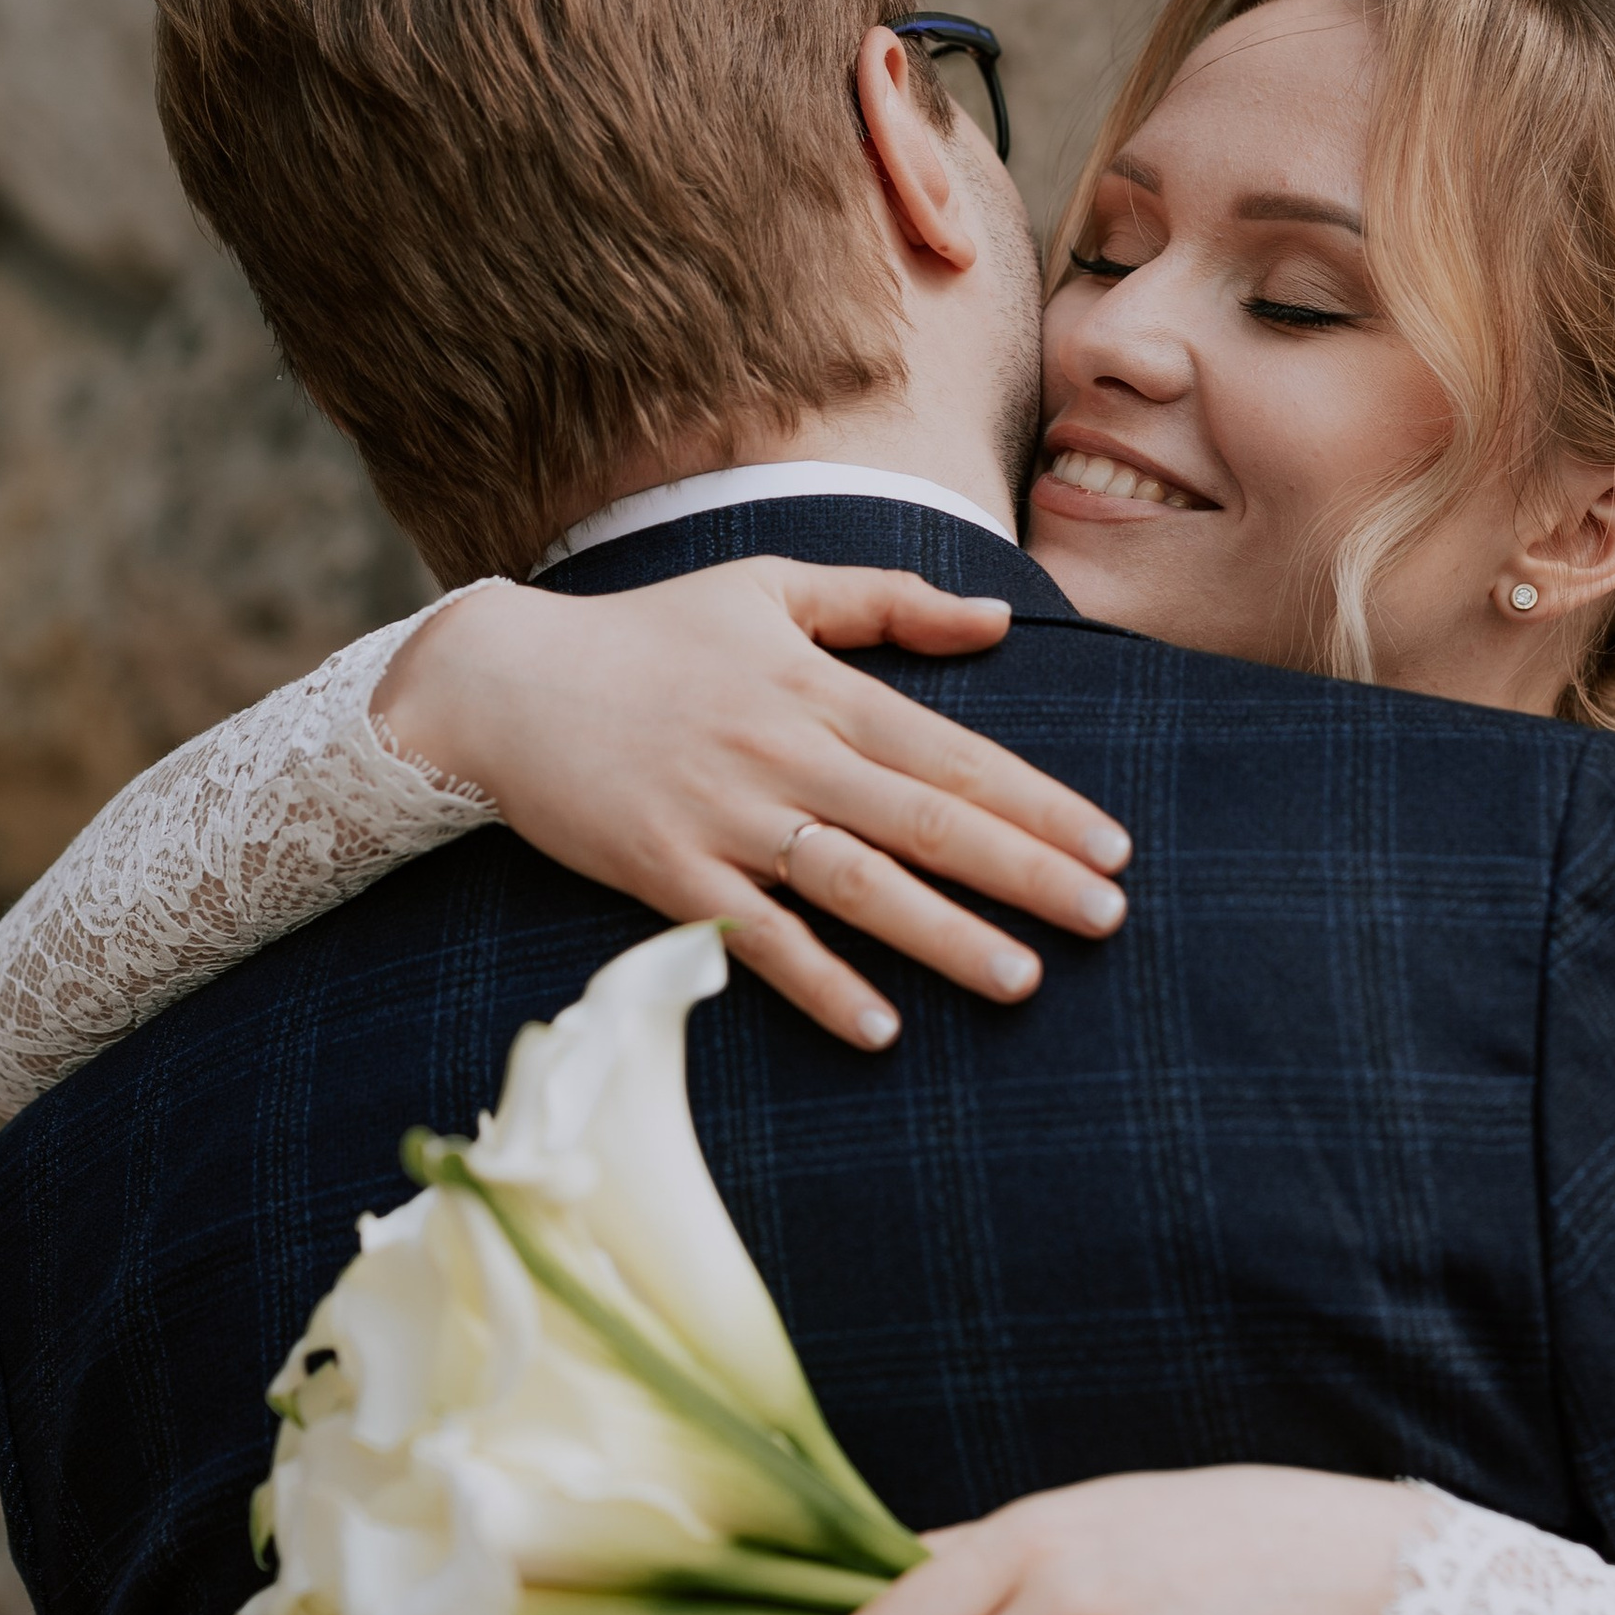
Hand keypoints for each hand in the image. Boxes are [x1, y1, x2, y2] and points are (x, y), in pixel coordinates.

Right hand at [375, 565, 1129, 1050]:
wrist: (502, 680)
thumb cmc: (648, 633)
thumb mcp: (770, 587)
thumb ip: (886, 601)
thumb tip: (995, 618)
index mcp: (819, 686)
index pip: (952, 753)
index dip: (1038, 800)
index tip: (1112, 844)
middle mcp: (785, 753)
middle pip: (926, 821)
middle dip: (1026, 872)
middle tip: (1109, 917)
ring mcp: (727, 818)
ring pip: (857, 884)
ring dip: (945, 936)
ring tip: (1025, 980)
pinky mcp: (668, 875)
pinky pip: (758, 939)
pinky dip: (820, 983)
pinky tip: (881, 1027)